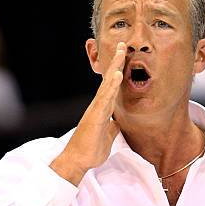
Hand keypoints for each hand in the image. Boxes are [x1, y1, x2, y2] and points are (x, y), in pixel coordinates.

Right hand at [50, 42, 125, 185]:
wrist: (79, 160)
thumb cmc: (91, 148)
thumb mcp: (108, 135)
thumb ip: (112, 126)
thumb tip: (118, 122)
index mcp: (103, 109)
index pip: (113, 87)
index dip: (119, 72)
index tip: (125, 56)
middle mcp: (99, 106)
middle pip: (110, 80)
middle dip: (117, 62)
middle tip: (124, 45)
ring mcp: (96, 110)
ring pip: (107, 85)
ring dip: (115, 68)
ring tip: (122, 53)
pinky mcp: (95, 117)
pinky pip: (105, 99)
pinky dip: (112, 86)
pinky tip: (117, 75)